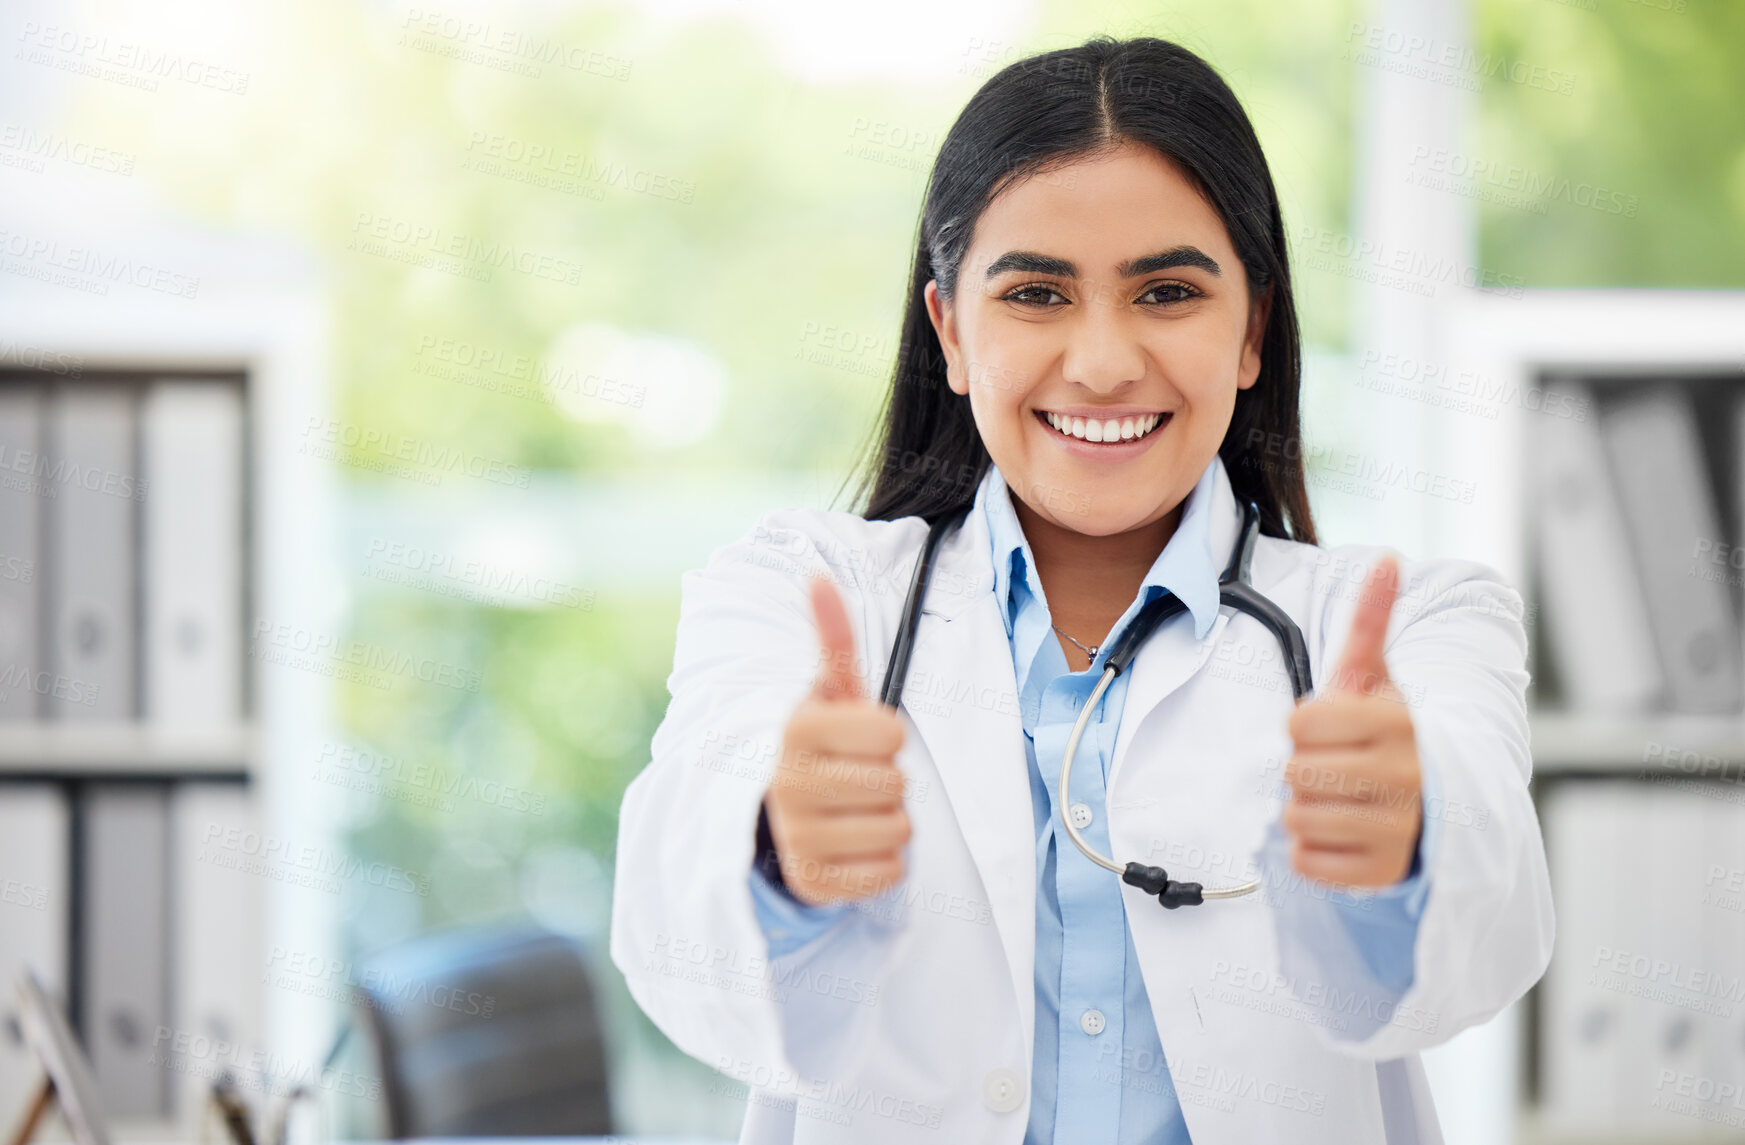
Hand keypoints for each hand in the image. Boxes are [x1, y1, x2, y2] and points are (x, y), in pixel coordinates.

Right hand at [763, 576, 911, 905]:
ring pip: (897, 830)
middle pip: (896, 784)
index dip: (886, 737)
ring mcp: (797, 836)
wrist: (772, 817)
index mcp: (795, 730)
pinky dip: (882, 864)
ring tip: (855, 811)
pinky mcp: (810, 883)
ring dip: (888, 823)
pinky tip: (853, 847)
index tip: (858, 741)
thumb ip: (833, 638)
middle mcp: (788, 783)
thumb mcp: (827, 694)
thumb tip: (817, 575)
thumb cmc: (819, 747)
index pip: (891, 735)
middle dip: (887, 781)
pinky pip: (887, 874)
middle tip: (856, 780)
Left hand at [1281, 554, 1422, 888]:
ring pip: (1298, 818)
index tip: (1333, 730)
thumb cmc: (1388, 735)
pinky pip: (1306, 861)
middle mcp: (1405, 776)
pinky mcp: (1383, 874)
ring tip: (1344, 799)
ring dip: (1308, 810)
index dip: (1304, 727)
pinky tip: (1345, 833)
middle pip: (1295, 772)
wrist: (1435, 805)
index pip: (1298, 725)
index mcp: (1397, 723)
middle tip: (1339, 767)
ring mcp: (1398, 830)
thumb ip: (1373, 619)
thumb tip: (1388, 559)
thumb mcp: (1378, 677)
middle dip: (1305, 769)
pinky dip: (1313, 851)